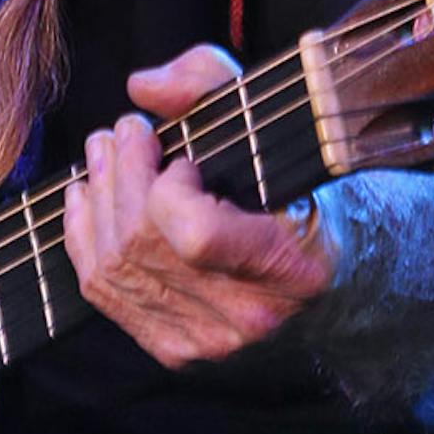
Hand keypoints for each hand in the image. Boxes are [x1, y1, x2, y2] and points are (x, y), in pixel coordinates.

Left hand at [63, 45, 334, 366]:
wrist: (347, 285)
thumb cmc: (320, 198)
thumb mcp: (288, 125)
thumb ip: (214, 84)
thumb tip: (142, 88)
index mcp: (292, 268)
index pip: (196, 237)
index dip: (169, 188)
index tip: (184, 157)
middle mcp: (247, 317)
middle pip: (141, 246)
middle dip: (118, 175)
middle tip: (122, 132)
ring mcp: (207, 342)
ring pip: (114, 269)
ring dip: (96, 200)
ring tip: (103, 155)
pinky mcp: (176, 349)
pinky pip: (107, 294)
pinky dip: (85, 240)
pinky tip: (85, 199)